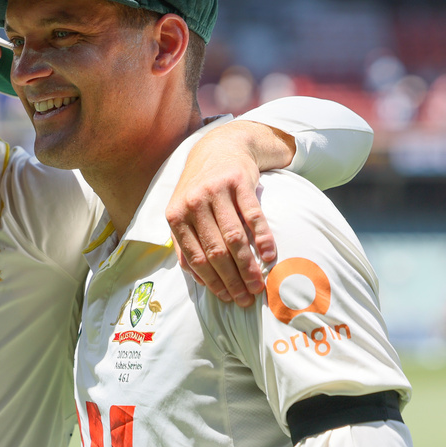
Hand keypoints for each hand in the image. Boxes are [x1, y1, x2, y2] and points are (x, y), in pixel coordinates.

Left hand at [166, 121, 291, 306]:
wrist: (219, 148)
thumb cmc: (200, 189)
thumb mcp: (183, 211)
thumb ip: (184, 242)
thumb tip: (196, 278)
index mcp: (176, 215)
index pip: (195, 257)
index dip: (212, 281)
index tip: (227, 298)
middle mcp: (193, 203)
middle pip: (216, 252)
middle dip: (232, 280)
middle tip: (247, 298)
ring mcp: (216, 191)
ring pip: (234, 238)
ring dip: (249, 266)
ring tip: (259, 284)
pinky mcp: (239, 181)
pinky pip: (253, 216)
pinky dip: (263, 239)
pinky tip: (270, 256)